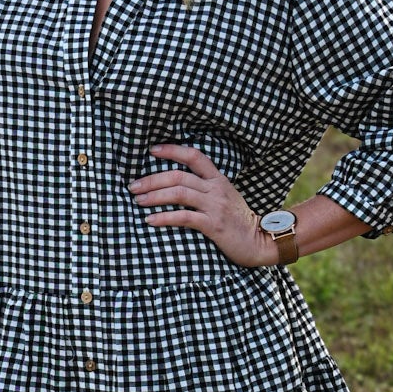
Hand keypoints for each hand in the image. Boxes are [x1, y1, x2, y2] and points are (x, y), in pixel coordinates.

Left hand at [130, 144, 273, 267]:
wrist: (259, 241)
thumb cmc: (238, 221)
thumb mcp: (225, 197)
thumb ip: (206, 188)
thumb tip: (177, 184)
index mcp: (218, 179)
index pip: (193, 156)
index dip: (171, 150)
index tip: (151, 151)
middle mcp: (215, 189)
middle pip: (179, 175)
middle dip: (152, 179)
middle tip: (134, 186)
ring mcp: (215, 206)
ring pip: (179, 193)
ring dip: (154, 196)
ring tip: (138, 201)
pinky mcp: (213, 225)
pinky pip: (184, 217)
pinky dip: (164, 217)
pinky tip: (150, 220)